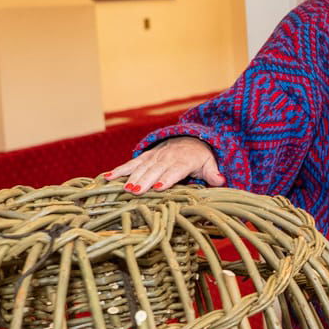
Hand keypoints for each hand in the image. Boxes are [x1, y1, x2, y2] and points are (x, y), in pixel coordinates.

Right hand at [106, 136, 224, 190]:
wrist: (191, 138)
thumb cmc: (201, 157)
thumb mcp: (210, 163)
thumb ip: (213, 173)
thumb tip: (221, 180)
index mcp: (184, 160)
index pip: (175, 170)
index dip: (168, 178)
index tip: (159, 187)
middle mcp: (168, 157)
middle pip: (156, 169)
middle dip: (146, 179)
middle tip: (135, 191)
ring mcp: (155, 155)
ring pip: (142, 166)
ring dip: (132, 176)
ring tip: (124, 187)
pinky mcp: (147, 156)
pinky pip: (132, 162)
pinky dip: (120, 169)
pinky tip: (108, 177)